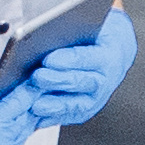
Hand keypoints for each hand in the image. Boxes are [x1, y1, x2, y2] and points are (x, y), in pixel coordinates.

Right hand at [0, 80, 45, 144]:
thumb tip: (12, 90)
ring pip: (21, 138)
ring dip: (20, 125)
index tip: (38, 83)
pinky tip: (3, 133)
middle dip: (28, 108)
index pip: (22, 102)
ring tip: (17, 113)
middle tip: (32, 95)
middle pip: (27, 121)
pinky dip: (10, 142)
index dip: (31, 90)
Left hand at [12, 2, 135, 128]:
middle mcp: (103, 80)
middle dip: (56, 81)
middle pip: (80, 82)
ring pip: (74, 105)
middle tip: (36, 77)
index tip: (48, 59)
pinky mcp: (82, 112)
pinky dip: (48, 118)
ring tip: (32, 102)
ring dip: (52, 105)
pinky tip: (32, 115)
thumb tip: (42, 30)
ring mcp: (94, 99)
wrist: (112, 54)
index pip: (86, 57)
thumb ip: (69, 28)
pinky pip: (65, 117)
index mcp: (107, 56)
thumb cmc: (93, 37)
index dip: (68, 59)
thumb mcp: (88, 26)